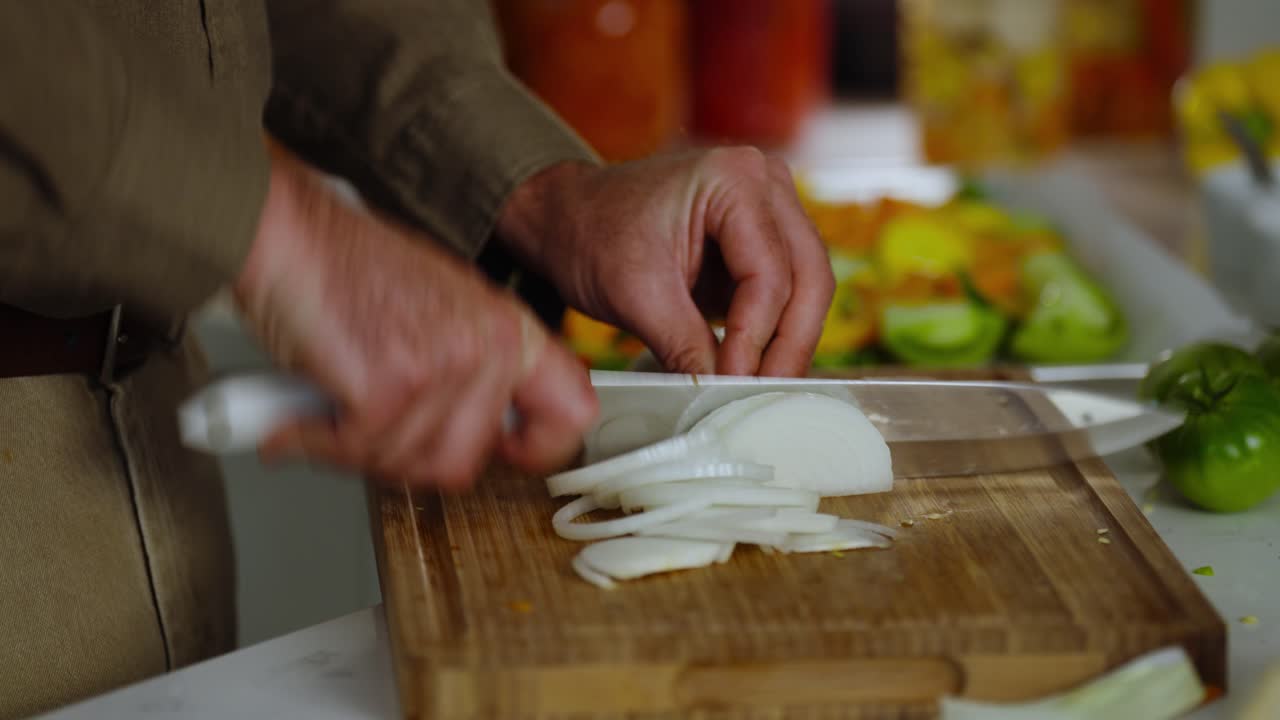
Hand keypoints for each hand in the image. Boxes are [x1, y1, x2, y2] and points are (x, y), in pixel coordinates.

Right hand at [233, 141, 597, 488]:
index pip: (572, 410)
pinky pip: (357, 451)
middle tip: (370, 428)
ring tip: (335, 405)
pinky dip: (316, 441)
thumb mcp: (443, 309)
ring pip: (407, 465)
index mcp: (508, 328)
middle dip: (403, 457)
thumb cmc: (347, 267)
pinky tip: (304, 411)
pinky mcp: (391, 384)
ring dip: (356, 449)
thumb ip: (473, 371)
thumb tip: (483, 434)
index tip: (505, 452)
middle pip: (463, 462)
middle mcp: (487, 345)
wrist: (286, 232)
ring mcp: (443, 364)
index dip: (538, 448)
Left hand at [497, 148, 833, 376]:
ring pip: (808, 287)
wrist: (566, 218)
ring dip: (789, 342)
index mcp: (734, 179)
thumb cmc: (591, 235)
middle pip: (809, 277)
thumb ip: (685, 346)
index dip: (755, 337)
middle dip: (790, 344)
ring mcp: (770, 210)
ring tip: (763, 390)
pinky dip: (776, 334)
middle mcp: (766, 184)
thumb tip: (722, 395)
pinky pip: (789, 293)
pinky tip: (757, 370)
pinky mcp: (761, 242)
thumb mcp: (635, 296)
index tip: (733, 383)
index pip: (769, 272)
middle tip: (767, 396)